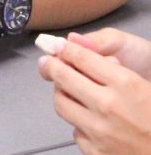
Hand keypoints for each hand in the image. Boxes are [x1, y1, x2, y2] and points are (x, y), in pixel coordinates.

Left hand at [39, 37, 150, 153]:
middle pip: (62, 77)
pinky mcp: (96, 152)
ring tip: (70, 91)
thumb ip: (118, 69)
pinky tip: (90, 120)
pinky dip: (79, 122)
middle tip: (49, 63)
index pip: (81, 56)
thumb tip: (86, 50)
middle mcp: (108, 106)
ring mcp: (99, 130)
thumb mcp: (148, 86)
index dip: (66, 48)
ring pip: (61, 103)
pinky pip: (75, 130)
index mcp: (126, 84)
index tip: (61, 47)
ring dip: (62, 94)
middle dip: (52, 66)